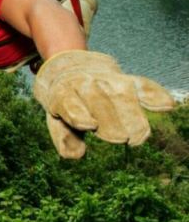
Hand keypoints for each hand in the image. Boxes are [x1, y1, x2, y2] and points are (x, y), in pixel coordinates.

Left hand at [34, 50, 174, 157]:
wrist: (71, 67)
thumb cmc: (64, 101)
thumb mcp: (55, 118)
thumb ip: (64, 136)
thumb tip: (77, 154)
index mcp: (63, 93)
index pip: (70, 103)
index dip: (79, 115)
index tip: (90, 125)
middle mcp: (85, 83)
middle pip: (99, 102)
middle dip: (111, 121)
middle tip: (122, 139)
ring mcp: (108, 80)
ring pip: (123, 96)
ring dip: (133, 117)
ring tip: (139, 138)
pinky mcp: (127, 80)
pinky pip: (143, 85)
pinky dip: (155, 94)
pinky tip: (166, 106)